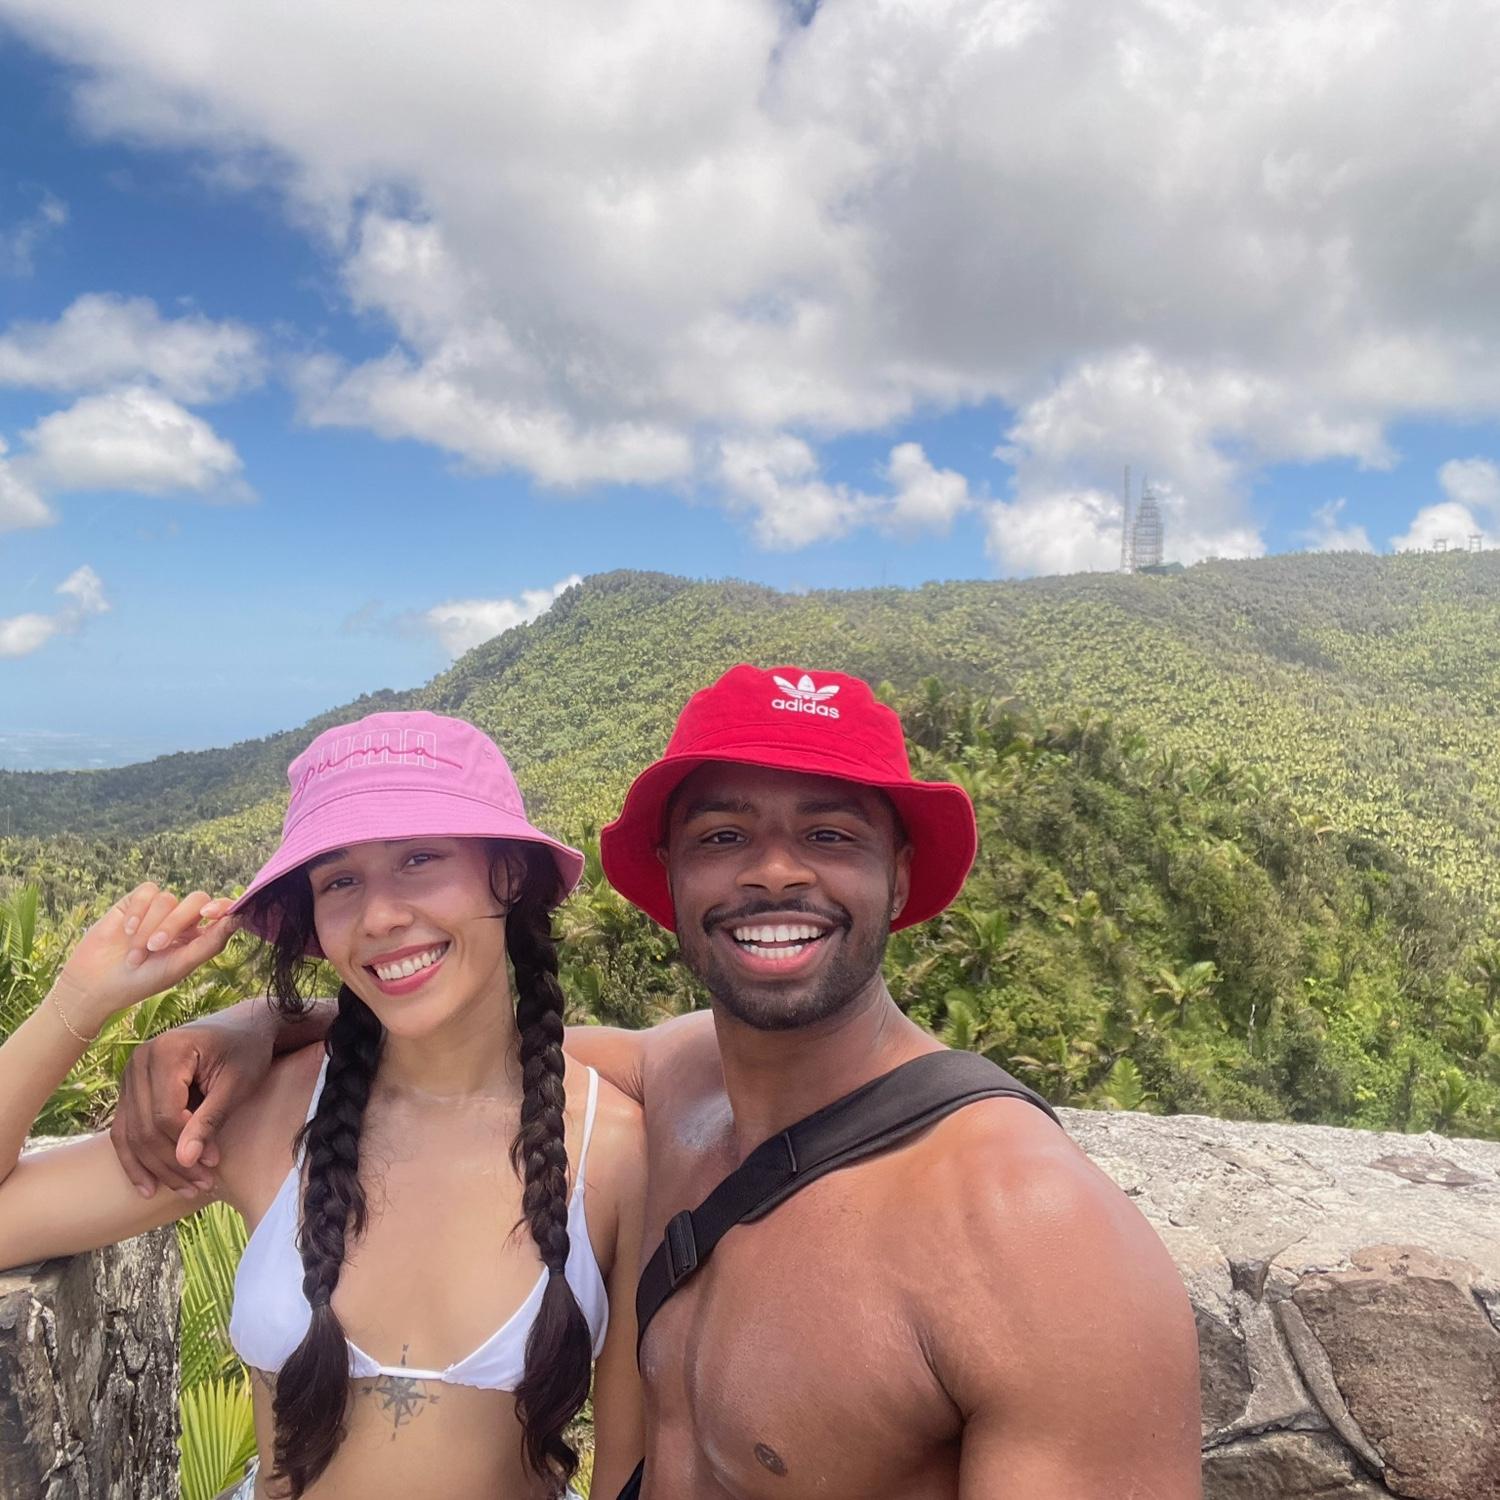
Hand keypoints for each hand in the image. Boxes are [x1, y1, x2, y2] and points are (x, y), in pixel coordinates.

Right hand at [55, 884, 236, 1030]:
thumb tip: (238, 918)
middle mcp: (181, 920)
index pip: (220, 911)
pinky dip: (138, 911)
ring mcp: (158, 910)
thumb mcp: (180, 966)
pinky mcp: (135, 902)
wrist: (96, 985)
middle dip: (173, 924)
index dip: (221, 906)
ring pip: (167, 899)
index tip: (209, 912)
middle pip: (195, 901)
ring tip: (134, 953)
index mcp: (198, 935)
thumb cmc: (142, 981)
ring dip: (149, 927)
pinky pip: (147, 892)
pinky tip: (126, 930)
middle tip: (154, 947)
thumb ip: (210, 943)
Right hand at [110, 1001, 277, 1197]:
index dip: (187, 1144)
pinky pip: (125, 1129)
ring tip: (184, 1190)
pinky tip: (148, 1187)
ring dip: (155, 1168)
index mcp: (166, 1051)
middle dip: (172, 1163)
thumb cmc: (246, 1051)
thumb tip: (185, 1160)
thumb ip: (210, 1119)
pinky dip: (136, 1159)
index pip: (165, 1113)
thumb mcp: (237, 1083)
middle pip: (146, 1127)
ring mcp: (130, 1075)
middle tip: (201, 1187)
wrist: (242, 1028)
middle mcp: (139, 1060)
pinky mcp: (131, 1089)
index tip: (214, 1165)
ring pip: (132, 1134)